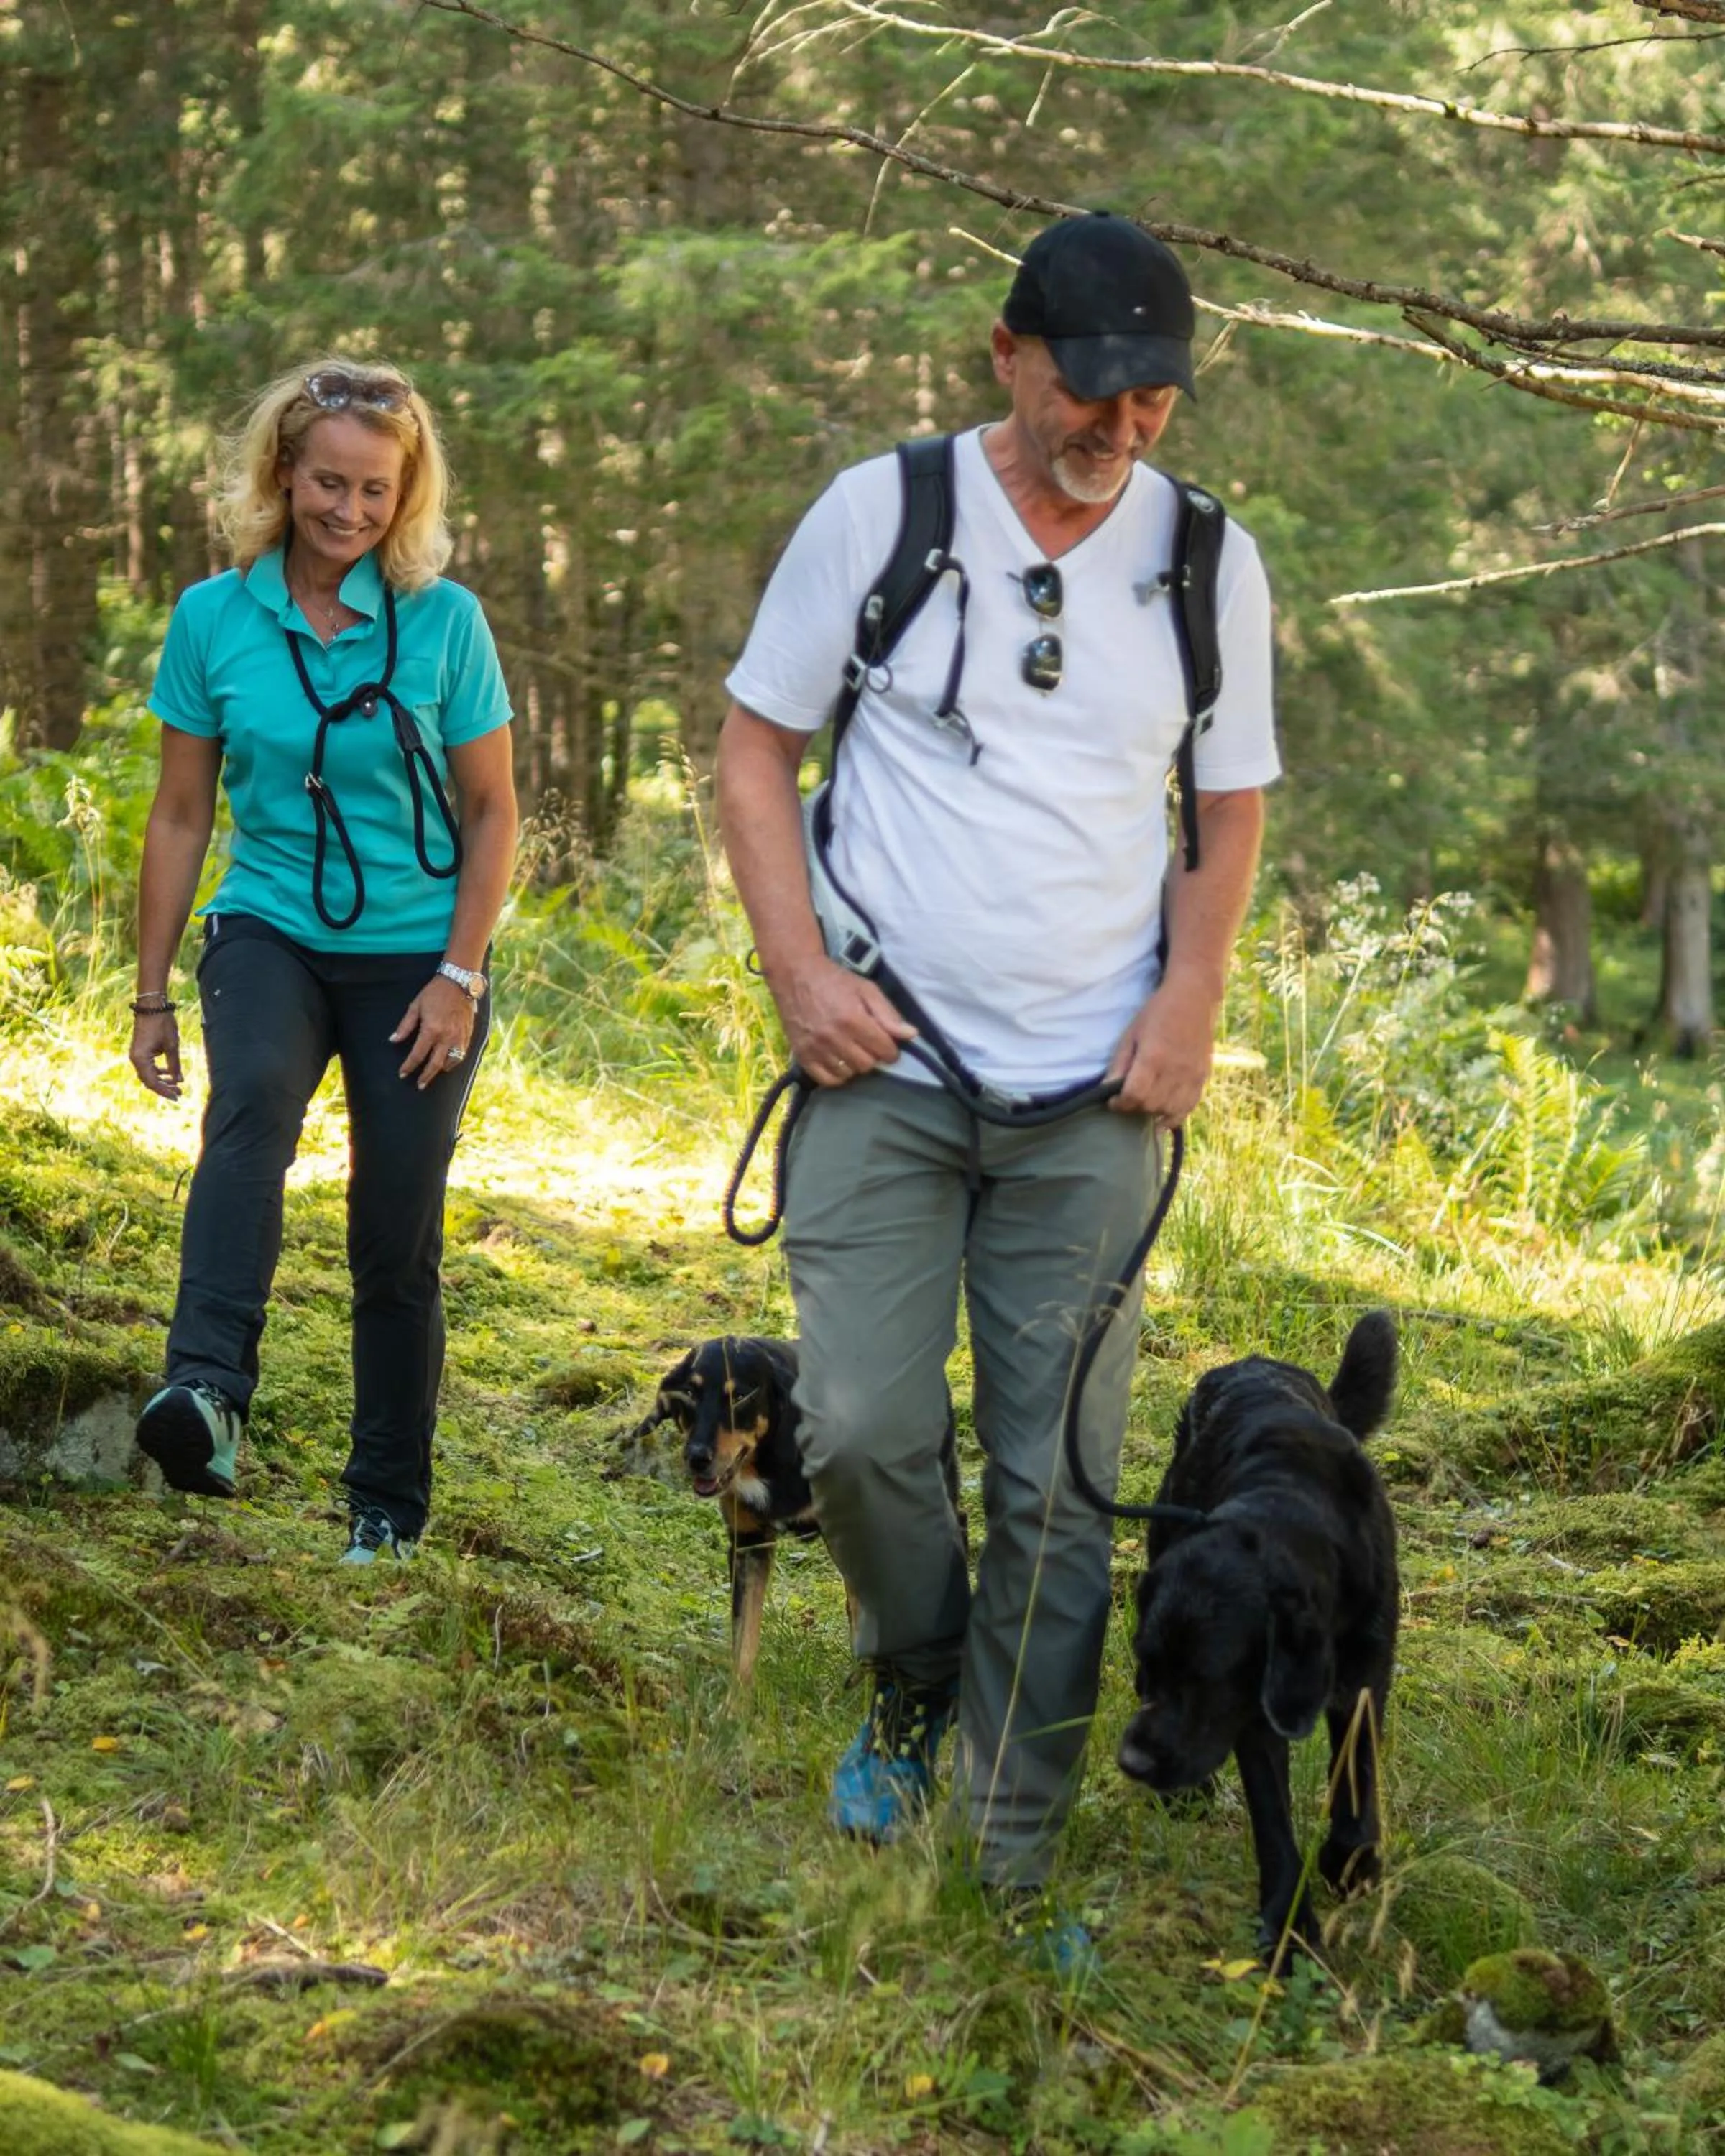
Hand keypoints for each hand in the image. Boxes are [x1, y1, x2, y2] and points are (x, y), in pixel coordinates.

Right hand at [130, 1010, 183, 1100]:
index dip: (165, 1091)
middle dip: (164, 1087)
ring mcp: (136, 1054)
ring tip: (177, 1085)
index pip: (152, 1082)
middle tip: (180, 1092)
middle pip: (149, 1081)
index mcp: (140, 1059)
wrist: (152, 1006)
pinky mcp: (140, 1050)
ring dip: (162, 1080)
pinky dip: (158, 1071)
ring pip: (148, 1074)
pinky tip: (169, 1073)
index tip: (177, 1096)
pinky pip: (148, 1066)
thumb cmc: (162, 1024)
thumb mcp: (172, 1046)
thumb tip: (179, 1081)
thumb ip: (174, 1065)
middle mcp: (135, 1058)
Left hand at [392, 974, 476, 1089]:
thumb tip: (393, 1040)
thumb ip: (405, 1026)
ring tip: (435, 1072)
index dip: (409, 1066)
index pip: (418, 1055)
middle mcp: (446, 1036)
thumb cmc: (435, 993)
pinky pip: (462, 1053)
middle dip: (426, 1076)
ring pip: (452, 1061)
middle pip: (435, 1064)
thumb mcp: (415, 1006)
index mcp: (431, 1030)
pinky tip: (449, 1061)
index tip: (402, 1073)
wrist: (459, 982)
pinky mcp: (468, 1034)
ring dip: (441, 1069)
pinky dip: (455, 1060)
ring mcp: (459, 1037)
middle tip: (420, 1086)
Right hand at [771, 954, 916, 1087]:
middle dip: (873, 1056)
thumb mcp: (866, 989)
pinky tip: (839, 1061)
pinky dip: (837, 1074)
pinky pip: (826, 1080)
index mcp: (853, 1019)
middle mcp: (834, 1037)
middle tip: (868, 1045)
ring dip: (855, 1065)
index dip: (891, 1050)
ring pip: (848, 1074)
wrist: (796, 975)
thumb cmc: (835, 980)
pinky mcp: (802, 1056)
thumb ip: (888, 1014)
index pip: (884, 1051)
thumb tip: (911, 1035)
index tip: (887, 1044)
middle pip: (867, 1065)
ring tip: (852, 1051)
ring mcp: (816, 1048)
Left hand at [1105, 977, 1220, 1127]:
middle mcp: (1175, 1070)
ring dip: (1153, 1112)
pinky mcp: (1203, 1077)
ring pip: (1169, 1110)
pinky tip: (1163, 1119)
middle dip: (1134, 1107)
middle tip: (1127, 1099)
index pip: (1134, 1095)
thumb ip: (1119, 1063)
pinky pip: (1189, 1107)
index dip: (1119, 1103)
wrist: (1194, 1000)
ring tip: (1144, 1103)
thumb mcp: (1131, 1034)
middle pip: (1151, 1105)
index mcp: (1153, 1057)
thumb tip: (1106, 1089)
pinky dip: (1175, 1117)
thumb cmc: (1157, 1013)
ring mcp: (1192, 1076)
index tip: (1112, 1101)